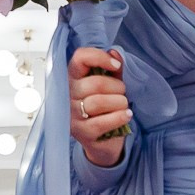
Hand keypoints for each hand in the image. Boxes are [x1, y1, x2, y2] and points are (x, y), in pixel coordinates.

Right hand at [67, 46, 129, 167]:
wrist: (103, 141)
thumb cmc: (105, 108)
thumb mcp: (110, 86)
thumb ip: (113, 70)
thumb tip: (115, 52)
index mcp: (72, 78)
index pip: (79, 58)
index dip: (100, 57)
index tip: (116, 66)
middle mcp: (67, 95)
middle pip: (95, 83)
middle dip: (117, 87)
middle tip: (122, 93)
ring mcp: (72, 115)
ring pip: (99, 102)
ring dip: (120, 102)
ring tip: (123, 105)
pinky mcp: (81, 132)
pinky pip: (103, 121)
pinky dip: (120, 117)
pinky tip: (126, 115)